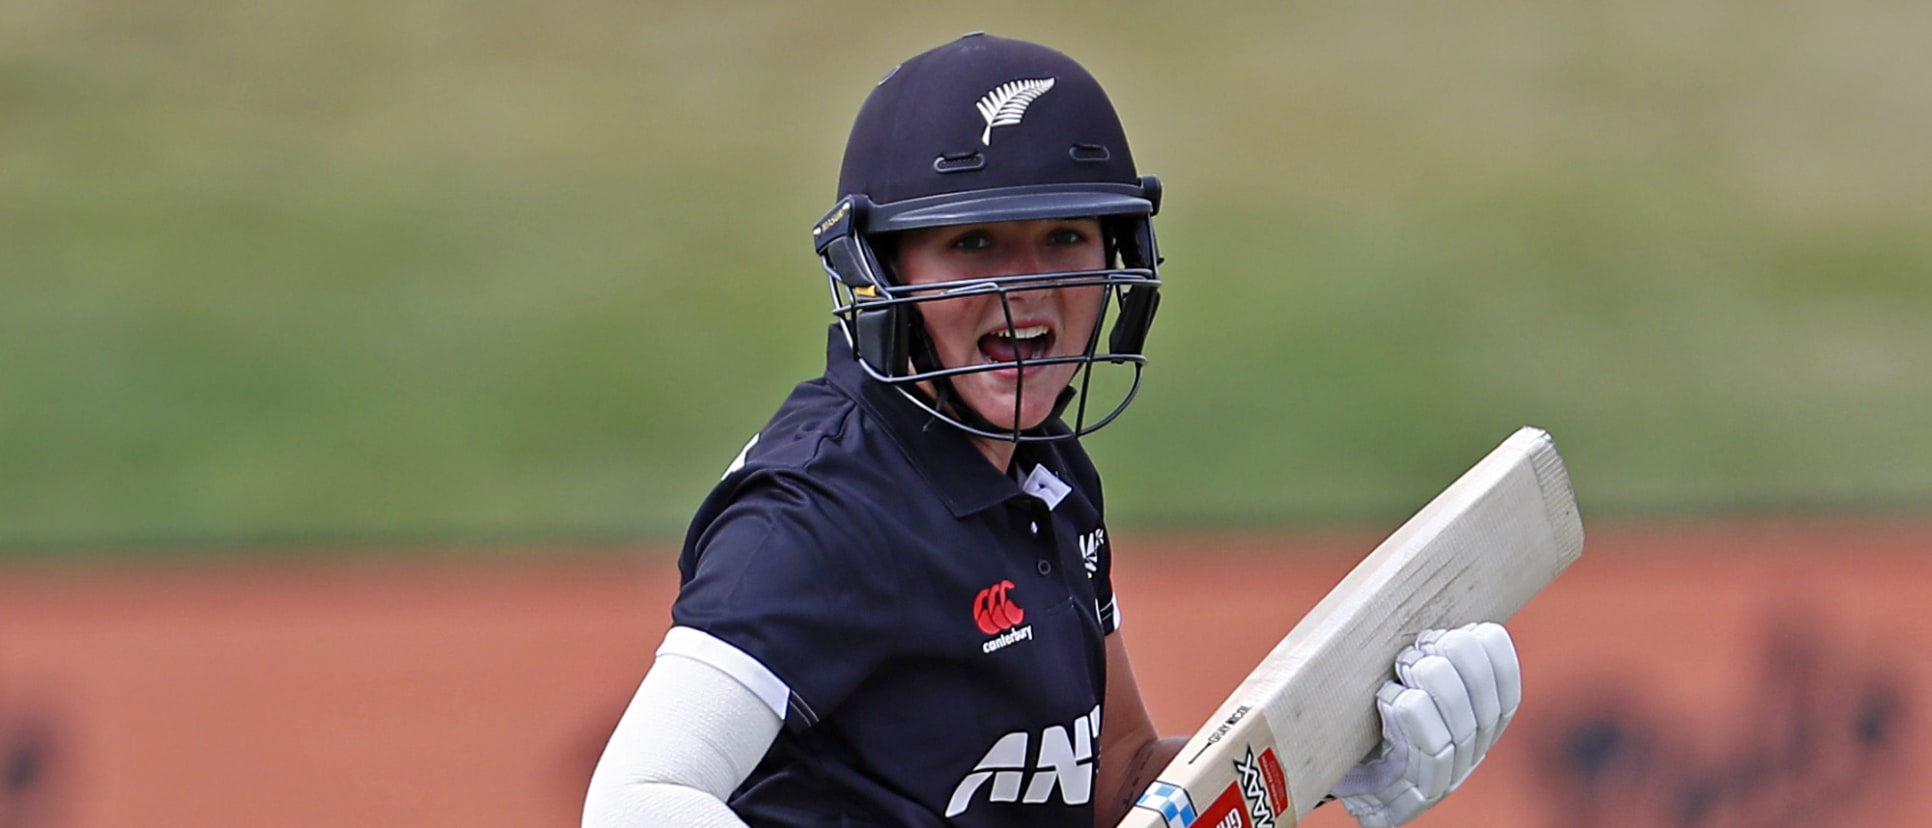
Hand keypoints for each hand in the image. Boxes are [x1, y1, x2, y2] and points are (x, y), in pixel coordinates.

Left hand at [1330, 622, 1519, 827]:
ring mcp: (1446, 777)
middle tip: (1418, 647)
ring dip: (1433, 686)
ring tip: (1403, 667)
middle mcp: (1471, 750)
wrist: (1334, 773)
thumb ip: (1423, 649)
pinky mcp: (1414, 795)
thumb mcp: (1400, 677)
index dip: (1490, 651)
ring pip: (1461, 729)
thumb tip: (1432, 596)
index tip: (1458, 630)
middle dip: (1456, 663)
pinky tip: (1390, 697)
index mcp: (1479, 718)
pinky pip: (1429, 751)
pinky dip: (1410, 714)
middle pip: (1486, 705)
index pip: (1507, 684)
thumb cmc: (1367, 713)